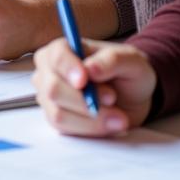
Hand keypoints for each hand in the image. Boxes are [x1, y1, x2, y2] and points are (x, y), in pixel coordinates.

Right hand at [33, 37, 155, 136]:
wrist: (131, 99)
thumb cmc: (127, 73)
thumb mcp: (131, 61)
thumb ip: (112, 60)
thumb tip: (90, 69)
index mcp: (62, 49)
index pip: (57, 56)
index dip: (68, 68)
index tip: (84, 81)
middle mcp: (49, 71)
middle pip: (54, 88)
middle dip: (85, 101)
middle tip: (112, 99)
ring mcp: (48, 97)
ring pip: (59, 113)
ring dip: (92, 119)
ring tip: (119, 118)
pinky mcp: (54, 118)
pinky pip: (65, 129)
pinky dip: (90, 129)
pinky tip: (109, 125)